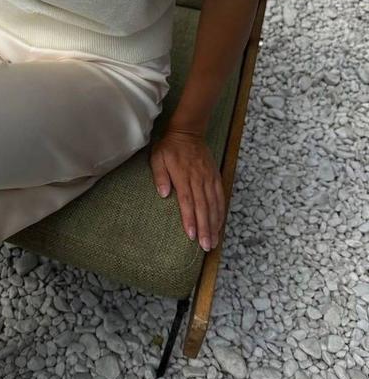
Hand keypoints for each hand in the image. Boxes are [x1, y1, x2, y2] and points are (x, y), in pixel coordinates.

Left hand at [149, 128, 225, 250]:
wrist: (188, 132)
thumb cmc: (170, 147)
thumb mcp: (158, 158)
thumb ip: (160, 176)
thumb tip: (163, 194)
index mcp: (183, 176)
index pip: (187, 202)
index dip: (190, 219)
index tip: (192, 235)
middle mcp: (198, 179)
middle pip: (203, 207)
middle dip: (205, 228)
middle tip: (206, 246)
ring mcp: (208, 178)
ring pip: (214, 204)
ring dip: (215, 224)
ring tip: (214, 241)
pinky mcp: (215, 176)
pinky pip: (220, 196)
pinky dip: (221, 211)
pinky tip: (220, 224)